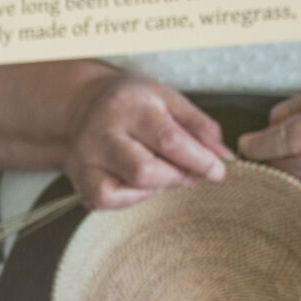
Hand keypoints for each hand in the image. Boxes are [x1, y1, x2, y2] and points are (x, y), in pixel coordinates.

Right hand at [62, 73, 230, 209]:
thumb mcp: (168, 100)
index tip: (217, 170)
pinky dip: (130, 198)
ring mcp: (85, 158)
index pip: (168, 140)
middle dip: (176, 177)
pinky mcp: (77, 177)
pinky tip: (139, 185)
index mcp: (129, 107)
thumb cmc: (132, 102)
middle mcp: (102, 133)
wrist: (83, 103)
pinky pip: (105, 200)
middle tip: (189, 173)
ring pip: (121, 190)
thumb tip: (223, 157)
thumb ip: (199, 126)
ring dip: (153, 189)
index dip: (198, 160)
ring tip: (162, 175)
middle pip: (143, 171)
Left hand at [238, 73, 300, 200]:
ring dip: (283, 175)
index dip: (256, 145)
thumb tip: (264, 130)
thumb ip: (295, 109)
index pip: (281, 142)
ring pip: (297, 186)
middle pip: (285, 168)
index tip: (246, 144)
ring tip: (282, 159)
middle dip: (266, 161)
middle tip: (258, 152)